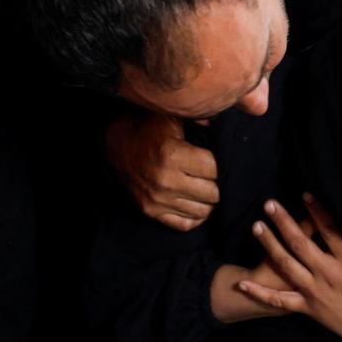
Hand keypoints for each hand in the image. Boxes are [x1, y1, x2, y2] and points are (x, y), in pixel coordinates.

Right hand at [106, 111, 218, 230]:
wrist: (117, 146)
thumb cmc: (149, 129)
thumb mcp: (172, 117)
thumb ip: (200, 118)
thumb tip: (224, 122)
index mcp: (172, 155)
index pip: (215, 169)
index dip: (222, 164)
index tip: (221, 160)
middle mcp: (165, 181)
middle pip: (213, 193)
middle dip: (218, 183)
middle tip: (216, 176)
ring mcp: (157, 200)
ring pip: (203, 211)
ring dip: (209, 200)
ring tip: (207, 187)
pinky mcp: (151, 212)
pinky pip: (185, 224)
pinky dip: (196, 216)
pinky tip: (197, 202)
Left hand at [240, 196, 341, 341]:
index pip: (330, 231)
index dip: (317, 211)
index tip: (306, 195)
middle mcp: (329, 275)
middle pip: (300, 243)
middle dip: (283, 222)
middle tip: (269, 204)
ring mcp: (315, 293)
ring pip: (287, 265)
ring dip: (269, 244)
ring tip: (257, 226)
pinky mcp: (308, 309)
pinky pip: (280, 301)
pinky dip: (260, 294)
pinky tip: (242, 285)